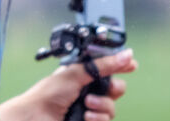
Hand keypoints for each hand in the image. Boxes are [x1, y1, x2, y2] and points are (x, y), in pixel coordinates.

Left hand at [0, 50, 136, 120]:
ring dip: (101, 105)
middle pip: (115, 88)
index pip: (108, 68)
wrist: (36, 117)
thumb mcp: (77, 73)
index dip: (122, 66)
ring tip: (87, 104)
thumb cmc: (48, 94)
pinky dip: (98, 117)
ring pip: (112, 106)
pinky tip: (86, 116)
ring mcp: (89, 108)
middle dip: (114, 88)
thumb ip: (104, 65)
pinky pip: (105, 120)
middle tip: (107, 88)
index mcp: (83, 74)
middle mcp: (88, 90)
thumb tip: (126, 55)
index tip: (133, 65)